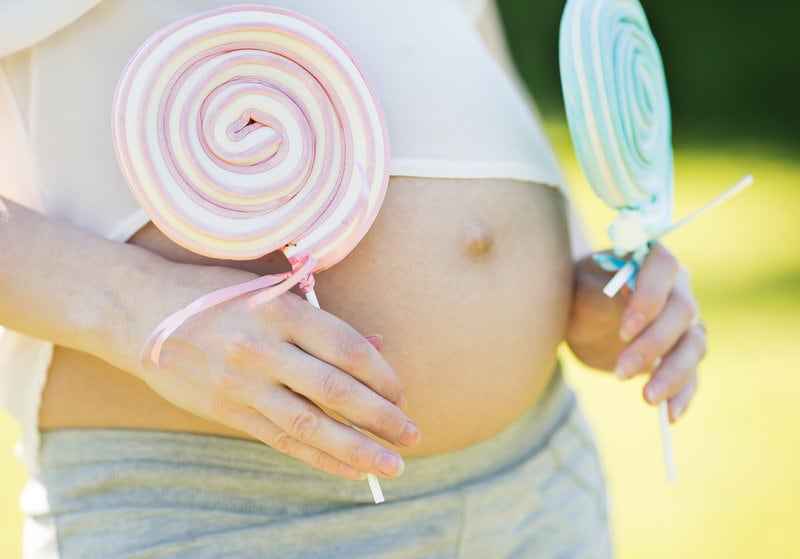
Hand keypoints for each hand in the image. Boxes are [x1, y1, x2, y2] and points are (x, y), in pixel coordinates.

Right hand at [136, 269, 419, 480]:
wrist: (140, 312)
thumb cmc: (215, 295)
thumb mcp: (269, 292)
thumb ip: (321, 322)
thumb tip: (377, 348)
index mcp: (280, 311)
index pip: (346, 349)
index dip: (381, 375)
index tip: (400, 392)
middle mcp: (263, 349)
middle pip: (336, 391)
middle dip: (381, 418)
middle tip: (412, 435)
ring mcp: (242, 384)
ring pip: (311, 425)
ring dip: (357, 449)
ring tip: (391, 465)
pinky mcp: (227, 410)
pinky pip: (280, 440)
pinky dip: (318, 456)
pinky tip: (348, 469)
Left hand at [566, 244, 705, 421]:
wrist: (579, 317)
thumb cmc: (579, 294)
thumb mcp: (582, 291)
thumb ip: (606, 291)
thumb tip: (629, 290)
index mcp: (651, 260)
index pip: (665, 268)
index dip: (651, 297)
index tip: (625, 328)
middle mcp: (677, 288)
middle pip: (682, 313)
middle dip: (652, 345)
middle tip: (620, 371)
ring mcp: (684, 322)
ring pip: (694, 345)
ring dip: (673, 374)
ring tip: (647, 398)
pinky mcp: (680, 353)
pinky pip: (693, 374)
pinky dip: (684, 394)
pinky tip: (670, 416)